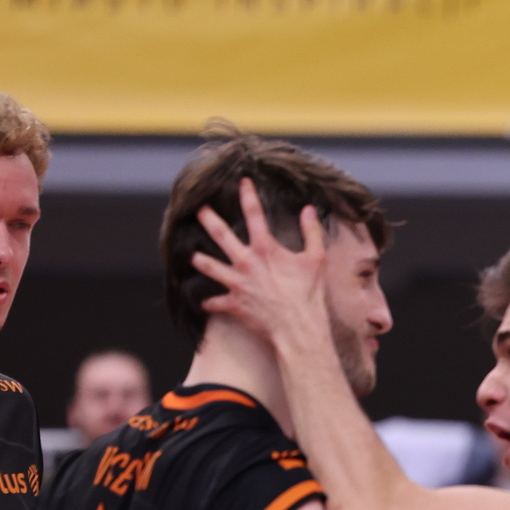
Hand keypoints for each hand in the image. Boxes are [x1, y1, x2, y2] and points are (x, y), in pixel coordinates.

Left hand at [187, 177, 333, 347]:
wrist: (298, 328)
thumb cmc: (309, 294)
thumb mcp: (316, 259)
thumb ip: (311, 232)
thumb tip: (308, 209)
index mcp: (265, 249)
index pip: (254, 214)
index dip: (247, 195)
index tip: (240, 181)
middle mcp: (246, 262)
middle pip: (221, 235)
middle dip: (208, 219)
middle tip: (198, 209)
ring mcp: (237, 283)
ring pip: (209, 266)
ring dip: (200, 260)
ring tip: (192, 256)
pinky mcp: (233, 303)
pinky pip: (214, 302)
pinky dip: (210, 302)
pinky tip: (204, 302)